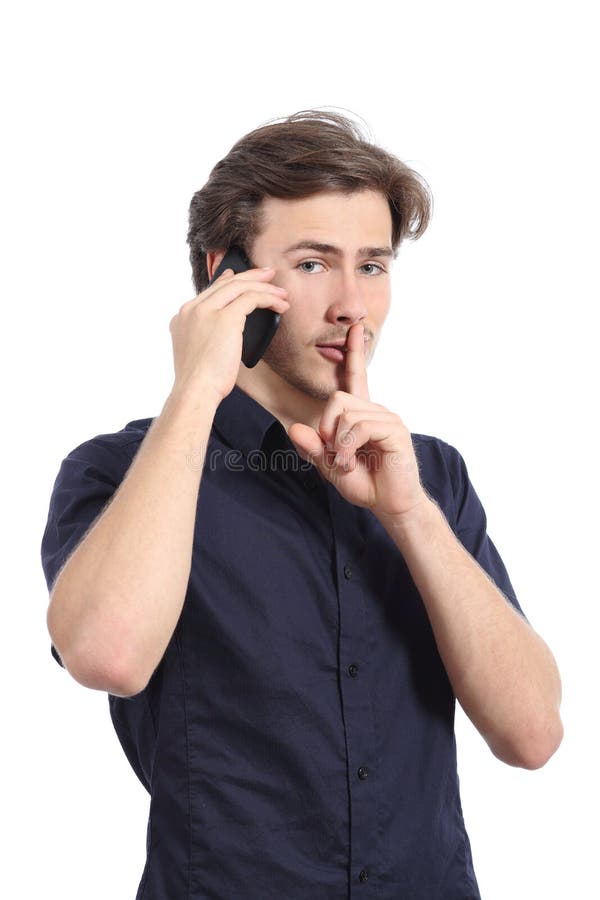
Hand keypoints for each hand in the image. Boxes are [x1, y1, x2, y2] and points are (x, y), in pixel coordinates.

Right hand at [168, 267, 289, 405]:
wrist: (195, 391)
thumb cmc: (200, 382)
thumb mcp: (198, 353)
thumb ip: (206, 335)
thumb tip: (225, 332)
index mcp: (183, 316)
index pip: (210, 290)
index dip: (228, 280)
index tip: (240, 276)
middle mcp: (192, 309)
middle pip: (226, 283)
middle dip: (251, 276)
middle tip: (268, 274)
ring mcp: (206, 311)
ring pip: (240, 287)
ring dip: (264, 287)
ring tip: (280, 292)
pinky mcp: (225, 318)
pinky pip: (251, 298)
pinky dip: (269, 299)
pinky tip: (280, 305)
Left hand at [287, 323, 429, 518]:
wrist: (390, 505)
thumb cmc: (365, 484)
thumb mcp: (329, 466)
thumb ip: (313, 448)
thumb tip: (294, 429)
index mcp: (362, 415)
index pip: (357, 377)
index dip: (354, 353)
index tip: (354, 328)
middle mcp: (377, 410)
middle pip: (338, 398)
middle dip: (327, 428)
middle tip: (333, 455)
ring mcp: (388, 419)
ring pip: (347, 414)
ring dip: (337, 444)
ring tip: (345, 464)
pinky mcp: (395, 431)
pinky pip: (360, 426)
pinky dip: (346, 448)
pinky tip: (350, 463)